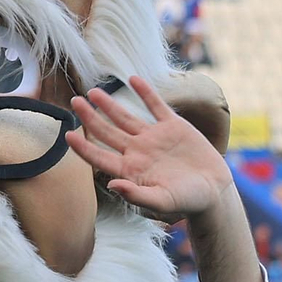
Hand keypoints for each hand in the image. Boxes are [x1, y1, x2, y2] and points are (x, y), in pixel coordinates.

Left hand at [65, 76, 231, 221]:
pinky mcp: (173, 126)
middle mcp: (137, 152)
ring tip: (93, 92)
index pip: (100, 157)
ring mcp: (154, 138)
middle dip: (89, 117)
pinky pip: (156, 105)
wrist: (214, 191)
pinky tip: (133, 79)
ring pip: (126, 117)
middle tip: (74, 101)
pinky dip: (145, 92)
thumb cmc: (187, 202)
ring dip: (109, 104)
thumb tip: (111, 185)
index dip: (83, 147)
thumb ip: (136, 195)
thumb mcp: (162, 202)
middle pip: (107, 132)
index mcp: (130, 170)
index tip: (67, 135)